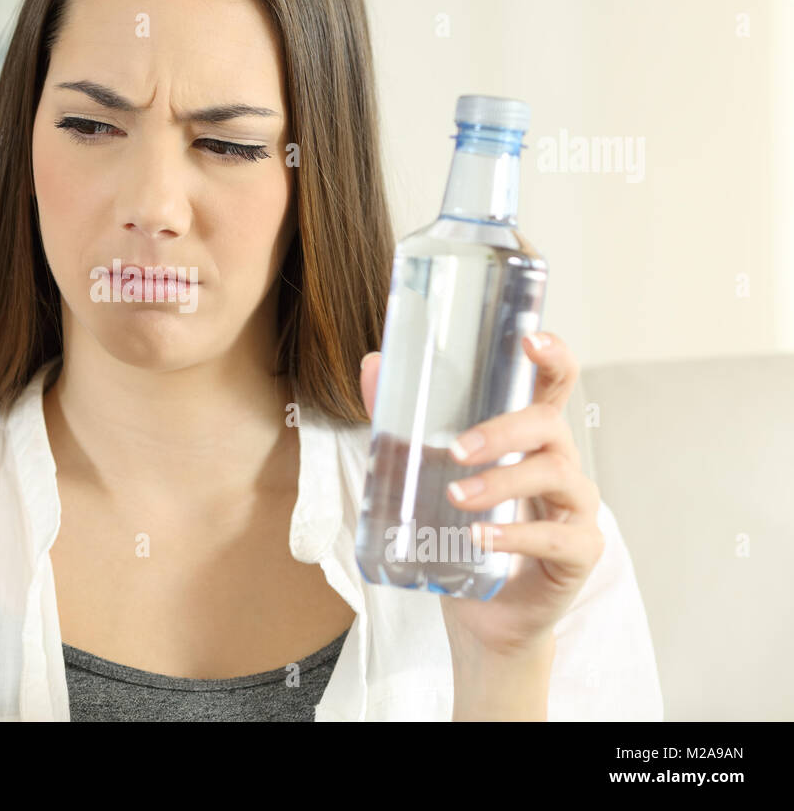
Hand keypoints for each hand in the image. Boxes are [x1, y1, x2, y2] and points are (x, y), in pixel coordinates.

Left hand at [360, 332, 603, 659]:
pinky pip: (556, 537)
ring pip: (554, 476)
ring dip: (502, 482)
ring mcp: (576, 508)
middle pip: (549, 425)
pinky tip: (481, 537)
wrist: (481, 610)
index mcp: (531, 435)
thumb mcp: (426, 471)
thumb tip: (373, 365)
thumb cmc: (460, 530)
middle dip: (503, 430)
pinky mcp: (579, 552)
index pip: (554, 383)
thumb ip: (402, 421)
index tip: (529, 340)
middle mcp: (560, 462)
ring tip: (456, 498)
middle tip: (455, 450)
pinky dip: (515, 534)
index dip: (552, 355)